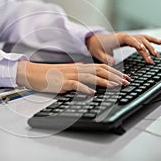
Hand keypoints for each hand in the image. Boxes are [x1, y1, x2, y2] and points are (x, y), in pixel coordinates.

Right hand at [16, 61, 130, 93]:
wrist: (35, 73)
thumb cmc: (50, 74)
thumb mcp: (68, 72)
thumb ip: (79, 73)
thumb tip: (90, 76)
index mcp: (80, 67)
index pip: (101, 67)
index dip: (114, 72)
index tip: (124, 78)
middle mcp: (77, 69)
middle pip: (100, 71)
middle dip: (115, 76)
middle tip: (126, 82)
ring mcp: (70, 75)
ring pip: (91, 76)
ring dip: (104, 81)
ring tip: (115, 86)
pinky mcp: (62, 82)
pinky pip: (75, 84)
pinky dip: (84, 88)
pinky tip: (92, 92)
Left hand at [86, 32, 160, 64]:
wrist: (94, 40)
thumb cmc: (96, 46)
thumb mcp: (97, 52)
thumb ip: (104, 57)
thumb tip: (112, 62)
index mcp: (119, 38)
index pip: (130, 40)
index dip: (137, 44)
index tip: (142, 49)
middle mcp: (125, 36)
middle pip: (140, 40)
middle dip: (146, 49)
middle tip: (151, 60)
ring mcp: (129, 37)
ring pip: (144, 38)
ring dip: (152, 45)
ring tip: (158, 54)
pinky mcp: (130, 39)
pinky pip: (143, 39)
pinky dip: (152, 40)